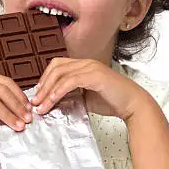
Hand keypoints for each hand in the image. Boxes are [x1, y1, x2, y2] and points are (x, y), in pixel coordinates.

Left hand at [30, 58, 146, 121]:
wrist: (133, 105)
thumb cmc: (113, 102)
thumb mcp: (85, 98)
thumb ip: (71, 96)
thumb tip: (52, 102)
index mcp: (84, 66)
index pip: (58, 66)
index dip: (45, 79)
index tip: (38, 95)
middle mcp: (87, 63)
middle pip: (56, 66)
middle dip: (42, 84)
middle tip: (35, 101)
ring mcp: (91, 67)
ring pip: (61, 73)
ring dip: (47, 90)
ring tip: (40, 105)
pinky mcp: (95, 75)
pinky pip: (71, 81)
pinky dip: (58, 91)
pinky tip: (52, 101)